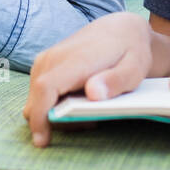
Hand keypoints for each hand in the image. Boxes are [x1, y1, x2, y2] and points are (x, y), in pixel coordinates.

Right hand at [23, 11, 153, 147]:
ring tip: (86, 110)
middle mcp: (53, 58)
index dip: (40, 116)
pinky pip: (38, 93)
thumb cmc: (129, 51)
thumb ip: (116, 81)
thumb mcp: (134, 68)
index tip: (42, 141)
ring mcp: (45, 60)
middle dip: (53, 121)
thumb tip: (92, 93)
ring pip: (35, 99)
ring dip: (53, 113)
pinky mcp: (44, 63)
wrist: (120, 29)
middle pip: (36, 100)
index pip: (45, 87)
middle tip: (89, 121)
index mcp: (74, 59)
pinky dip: (52, 104)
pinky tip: (77, 102)